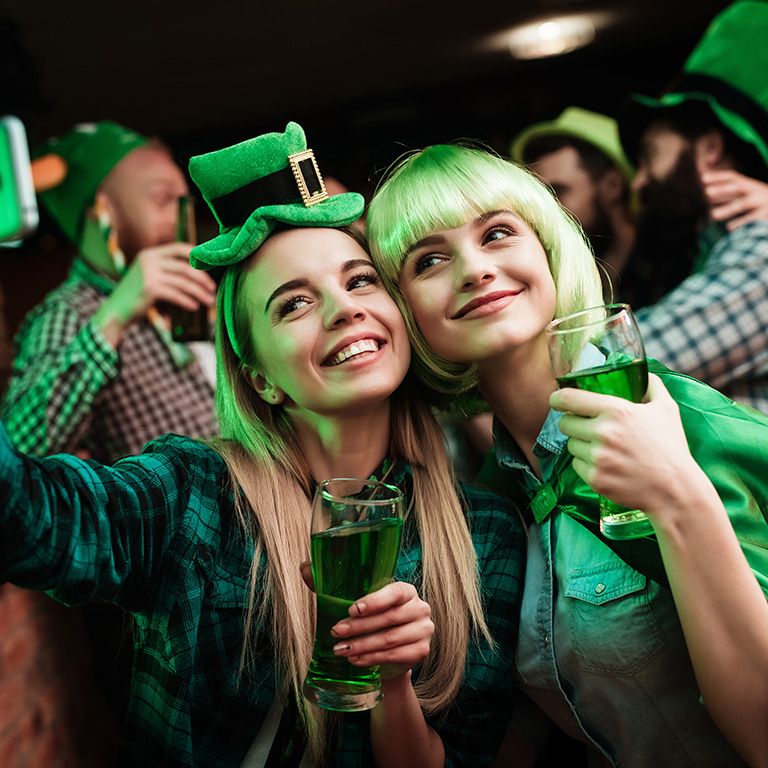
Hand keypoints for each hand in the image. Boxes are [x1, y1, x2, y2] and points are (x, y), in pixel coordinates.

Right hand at [101, 242, 216, 325]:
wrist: (116, 311)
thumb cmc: (137, 296)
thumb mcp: (149, 276)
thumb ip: (167, 271)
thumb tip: (198, 274)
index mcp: (150, 254)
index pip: (179, 248)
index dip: (196, 256)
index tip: (209, 268)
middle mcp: (149, 260)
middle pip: (185, 267)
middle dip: (202, 279)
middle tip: (212, 289)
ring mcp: (148, 273)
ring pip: (183, 282)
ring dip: (199, 293)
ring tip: (209, 301)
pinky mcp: (149, 288)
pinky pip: (176, 294)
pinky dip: (187, 301)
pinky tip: (195, 307)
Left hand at [329, 582, 433, 680]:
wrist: (389, 651)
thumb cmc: (371, 620)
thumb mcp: (355, 603)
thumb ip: (332, 585)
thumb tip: (304, 567)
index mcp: (406, 590)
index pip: (394, 592)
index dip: (374, 601)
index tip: (352, 610)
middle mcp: (420, 607)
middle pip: (389, 618)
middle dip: (359, 627)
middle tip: (336, 632)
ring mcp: (423, 630)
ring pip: (390, 639)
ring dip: (363, 645)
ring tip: (341, 649)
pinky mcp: (421, 651)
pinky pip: (395, 655)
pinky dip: (372, 658)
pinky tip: (355, 659)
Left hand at [550, 374, 700, 515]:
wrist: (676, 490)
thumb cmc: (671, 447)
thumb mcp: (667, 408)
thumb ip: (651, 386)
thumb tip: (642, 373)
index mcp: (616, 411)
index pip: (569, 398)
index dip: (557, 398)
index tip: (556, 400)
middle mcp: (603, 433)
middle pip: (565, 423)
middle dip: (573, 423)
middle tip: (586, 427)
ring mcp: (598, 458)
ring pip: (570, 445)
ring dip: (581, 445)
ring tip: (602, 448)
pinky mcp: (595, 479)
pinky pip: (576, 465)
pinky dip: (586, 464)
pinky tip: (605, 465)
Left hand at [703, 170, 767, 230]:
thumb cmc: (760, 202)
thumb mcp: (746, 194)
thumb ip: (728, 194)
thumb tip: (707, 193)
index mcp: (749, 185)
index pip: (733, 177)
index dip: (718, 177)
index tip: (703, 178)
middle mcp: (755, 190)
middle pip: (738, 187)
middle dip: (723, 189)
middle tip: (707, 192)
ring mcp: (762, 201)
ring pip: (744, 203)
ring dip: (728, 208)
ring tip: (713, 215)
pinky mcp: (766, 214)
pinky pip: (752, 218)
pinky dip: (741, 222)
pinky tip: (728, 228)